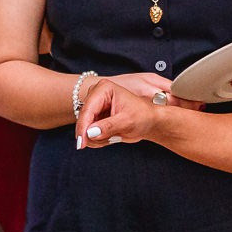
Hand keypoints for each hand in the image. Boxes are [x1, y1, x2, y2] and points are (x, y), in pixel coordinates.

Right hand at [76, 75, 196, 147]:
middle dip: (93, 134)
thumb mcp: (127, 121)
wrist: (149, 121)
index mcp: (104, 89)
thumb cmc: (143, 116)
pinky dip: (99, 139)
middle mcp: (96, 95)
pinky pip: (88, 133)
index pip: (87, 110)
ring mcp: (95, 106)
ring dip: (97, 137)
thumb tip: (90, 133)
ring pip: (85, 128)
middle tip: (109, 139)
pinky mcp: (95, 116)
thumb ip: (108, 126)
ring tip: (115, 135)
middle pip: (83, 119)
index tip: (82, 143)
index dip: (83, 128)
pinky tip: (111, 136)